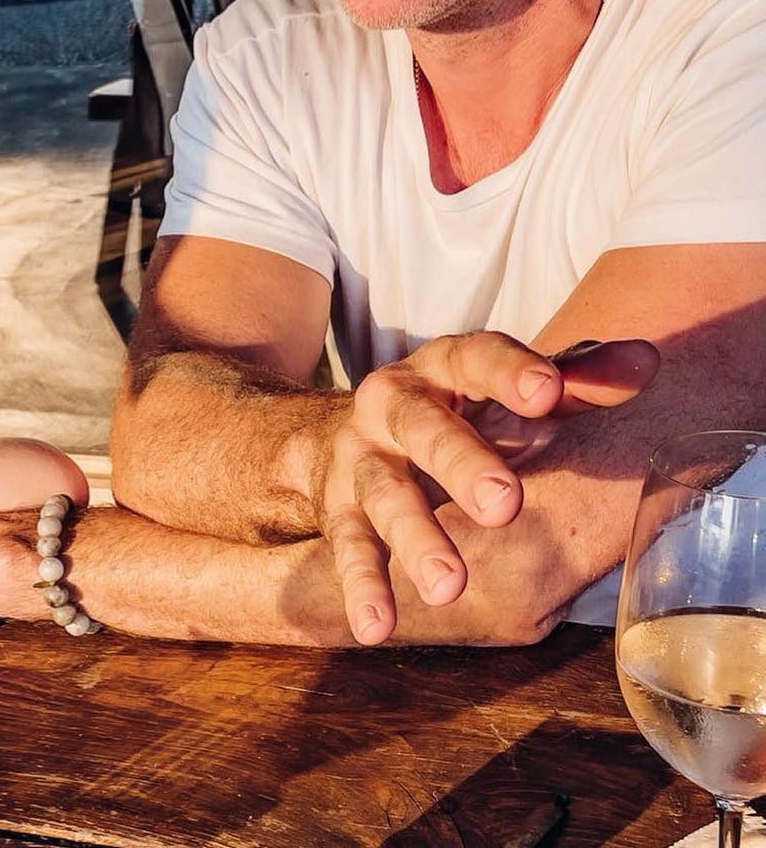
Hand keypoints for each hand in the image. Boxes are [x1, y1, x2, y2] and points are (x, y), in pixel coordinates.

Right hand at [309, 334, 657, 645]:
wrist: (346, 434)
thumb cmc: (454, 412)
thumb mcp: (508, 388)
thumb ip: (578, 379)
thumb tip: (645, 363)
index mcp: (444, 367)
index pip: (478, 358)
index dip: (510, 373)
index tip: (548, 393)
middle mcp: (394, 404)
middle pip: (424, 427)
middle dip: (461, 463)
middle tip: (504, 503)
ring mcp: (362, 457)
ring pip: (385, 493)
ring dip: (414, 538)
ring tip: (448, 586)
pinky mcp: (339, 509)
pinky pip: (349, 548)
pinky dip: (362, 586)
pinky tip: (379, 624)